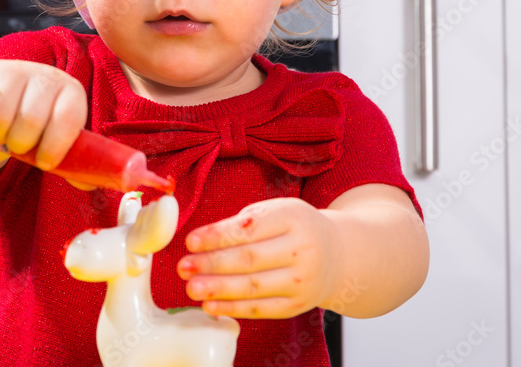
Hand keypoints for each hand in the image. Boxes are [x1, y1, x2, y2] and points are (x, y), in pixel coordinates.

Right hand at [0, 60, 89, 187]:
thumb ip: (74, 165)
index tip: (44, 164)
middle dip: (21, 145)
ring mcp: (12, 70)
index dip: (55, 146)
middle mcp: (44, 76)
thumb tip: (89, 186)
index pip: (67, 118)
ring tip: (2, 137)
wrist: (7, 103)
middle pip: (31, 119)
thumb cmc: (41, 129)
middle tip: (19, 148)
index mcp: (71, 92)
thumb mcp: (60, 142)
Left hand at [176, 197, 337, 318]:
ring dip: (218, 288)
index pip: (249, 228)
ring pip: (254, 286)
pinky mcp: (297, 305)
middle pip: (250, 259)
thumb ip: (243, 222)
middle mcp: (302, 249)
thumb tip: (201, 241)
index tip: (191, 241)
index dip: (218, 236)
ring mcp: (302, 280)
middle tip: (183, 267)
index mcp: (293, 217)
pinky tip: (211, 305)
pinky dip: (233, 308)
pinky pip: (261, 308)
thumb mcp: (276, 211)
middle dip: (212, 264)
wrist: (337, 254)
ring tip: (191, 287)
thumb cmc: (294, 228)